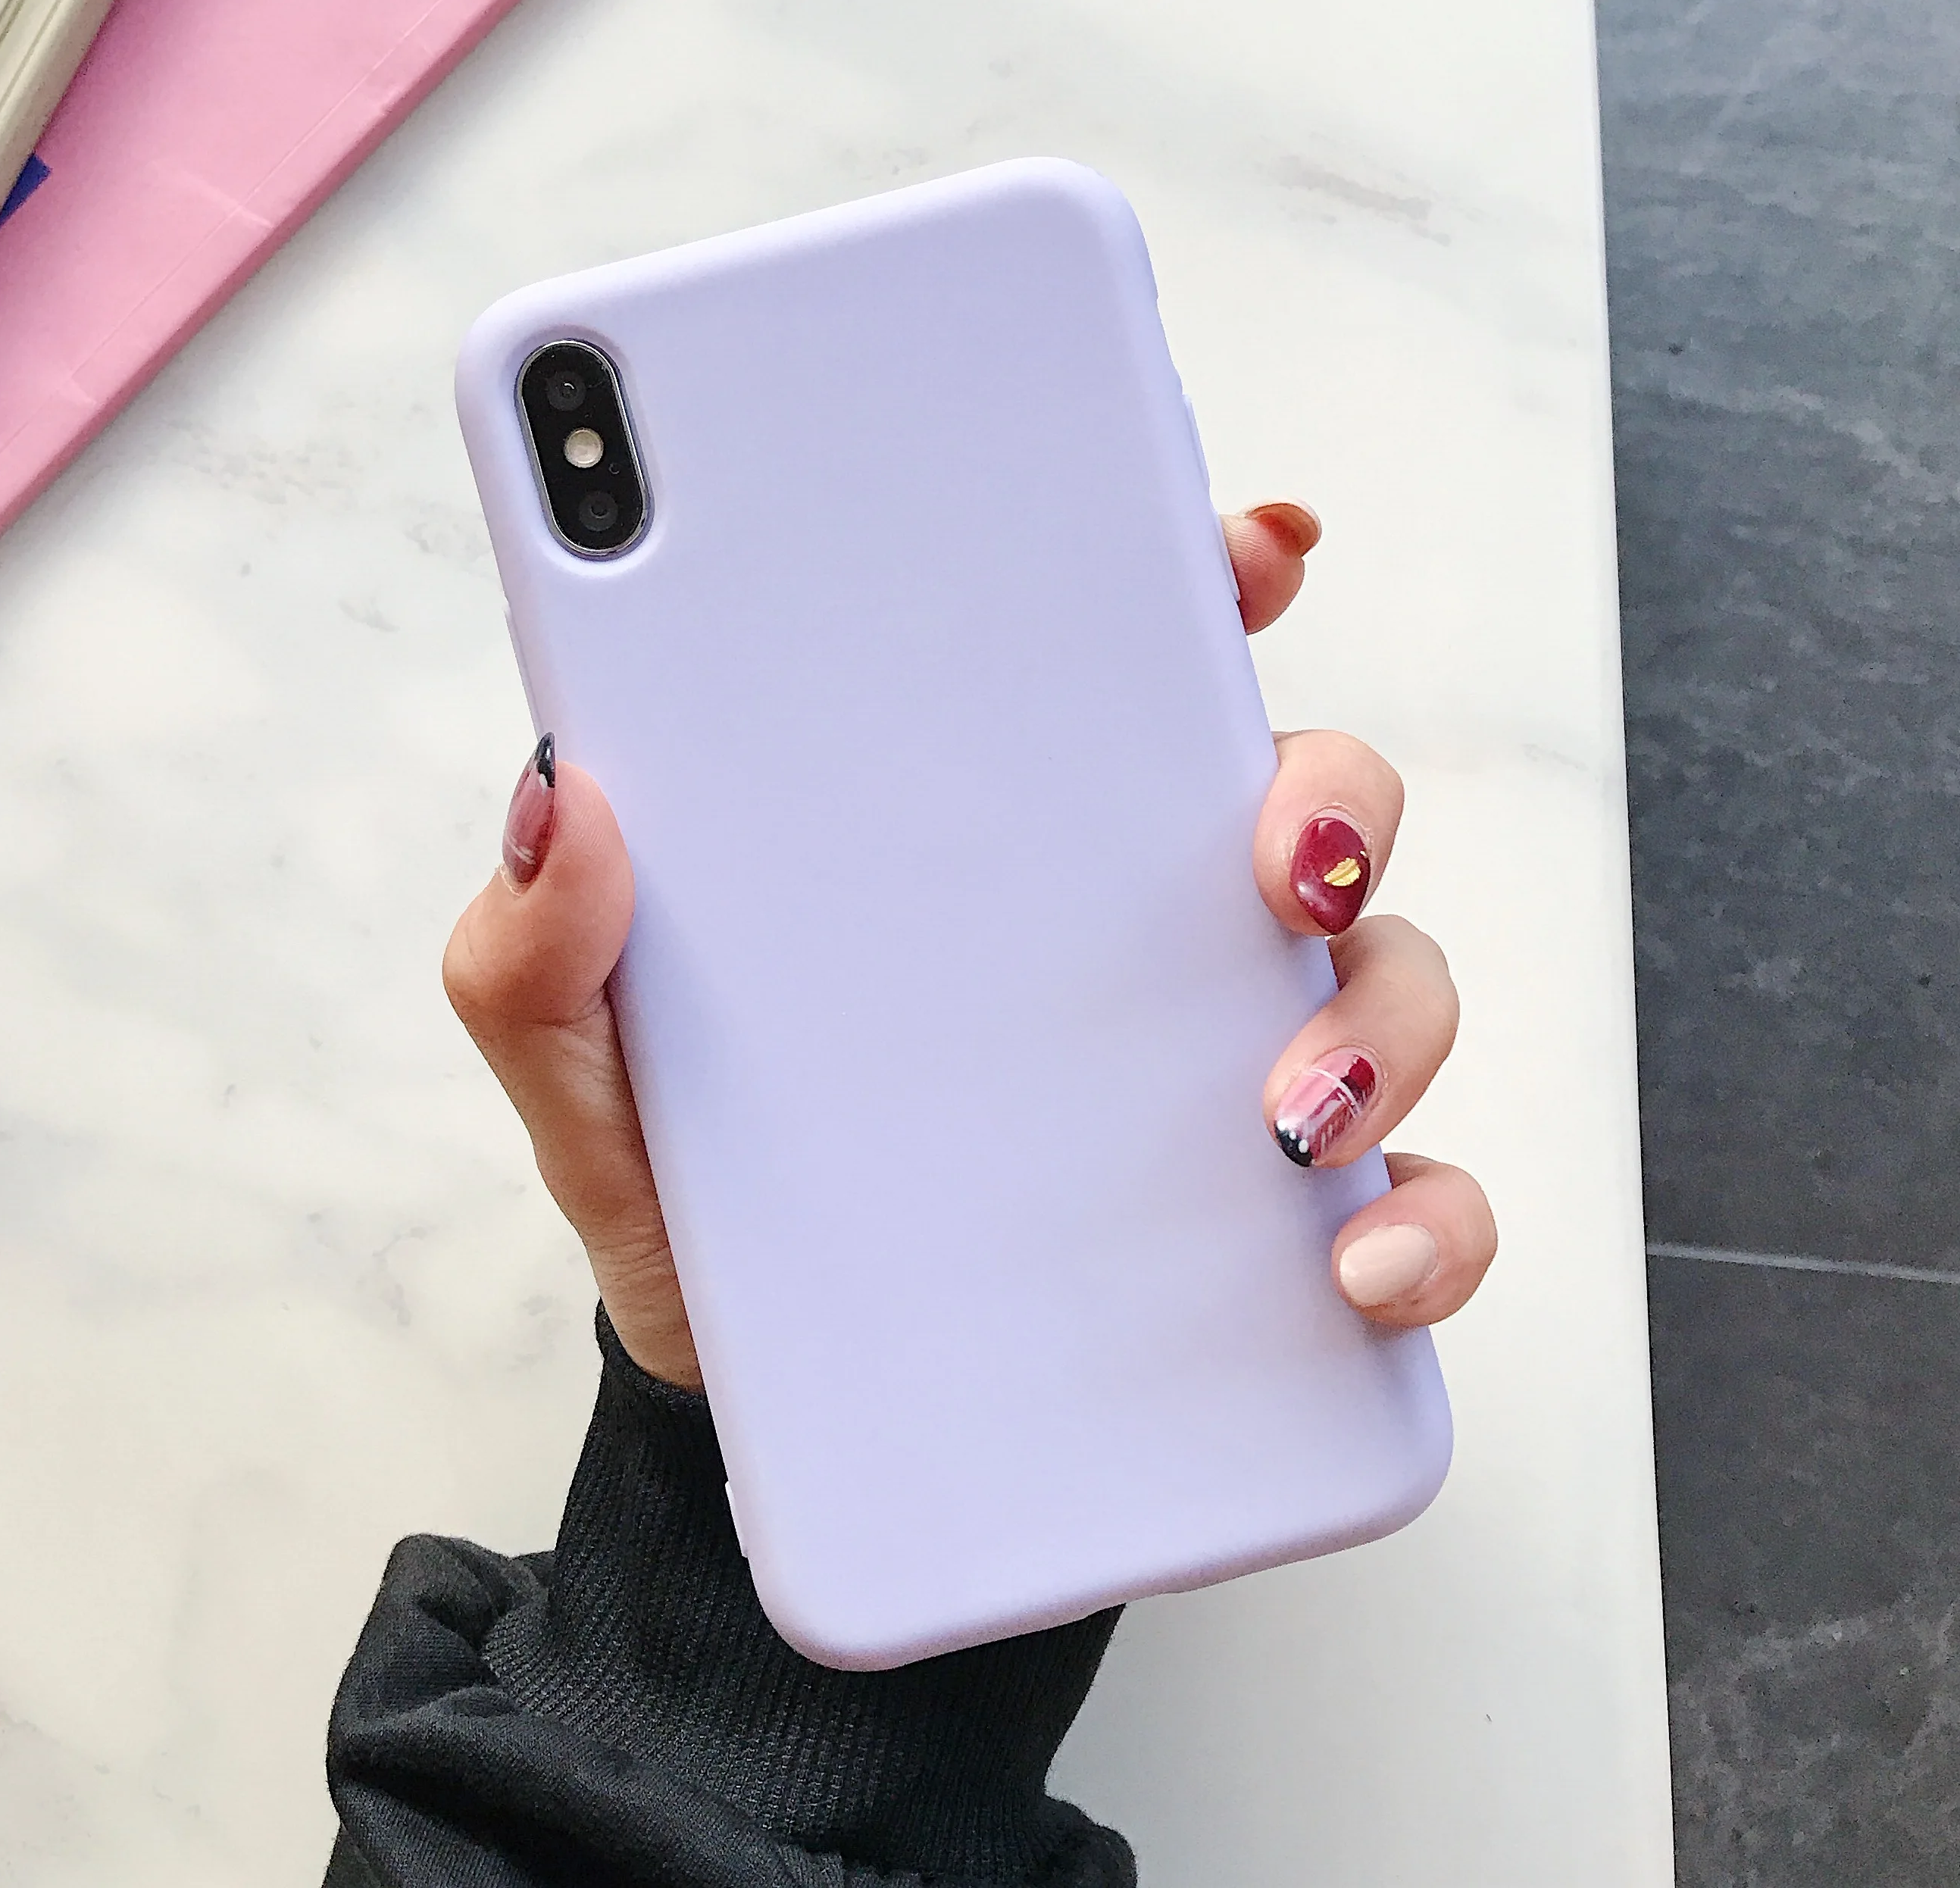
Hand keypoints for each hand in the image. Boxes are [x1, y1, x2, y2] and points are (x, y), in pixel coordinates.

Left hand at [443, 503, 1496, 1389]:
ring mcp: (1215, 1070)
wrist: (746, 1411)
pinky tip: (1351, 1263)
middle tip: (1279, 856)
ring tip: (1286, 1110)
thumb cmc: (693, 1196)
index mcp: (990, 844)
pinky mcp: (1265, 1233)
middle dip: (1331, 794)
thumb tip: (568, 802)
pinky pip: (1408, 1194)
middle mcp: (1130, 933)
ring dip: (1379, 1017)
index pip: (1121, 671)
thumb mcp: (584, 1074)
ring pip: (1384, 973)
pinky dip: (1420, 1218)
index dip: (1202, 582)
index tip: (1246, 548)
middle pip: (1304, 797)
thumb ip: (539, 953)